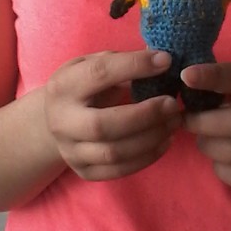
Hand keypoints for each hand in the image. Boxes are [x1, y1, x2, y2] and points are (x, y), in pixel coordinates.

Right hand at [44, 50, 182, 180]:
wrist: (56, 118)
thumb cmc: (85, 85)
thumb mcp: (94, 64)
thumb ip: (122, 61)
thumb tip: (162, 59)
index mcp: (63, 86)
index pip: (99, 73)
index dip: (135, 65)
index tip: (165, 61)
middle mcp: (60, 122)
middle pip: (102, 125)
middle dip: (144, 115)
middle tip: (172, 103)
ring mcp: (70, 151)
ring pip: (113, 153)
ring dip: (151, 138)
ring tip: (174, 122)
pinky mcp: (83, 171)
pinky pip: (119, 171)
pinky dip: (147, 157)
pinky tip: (165, 141)